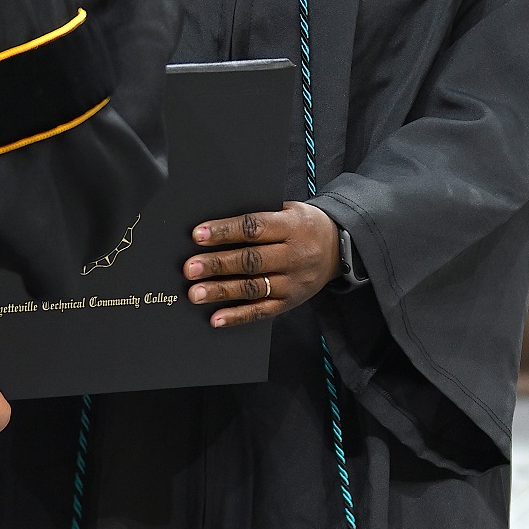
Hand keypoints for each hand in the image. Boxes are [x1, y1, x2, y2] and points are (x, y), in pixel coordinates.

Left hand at [183, 202, 338, 327]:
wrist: (338, 248)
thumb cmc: (303, 226)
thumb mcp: (288, 210)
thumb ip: (259, 218)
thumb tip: (216, 227)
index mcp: (291, 227)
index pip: (254, 228)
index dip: (225, 232)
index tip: (198, 235)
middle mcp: (294, 255)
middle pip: (251, 260)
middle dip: (218, 264)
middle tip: (190, 268)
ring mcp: (292, 282)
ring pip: (253, 288)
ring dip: (222, 291)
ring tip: (196, 293)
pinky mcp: (290, 302)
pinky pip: (262, 311)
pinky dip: (238, 316)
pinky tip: (217, 318)